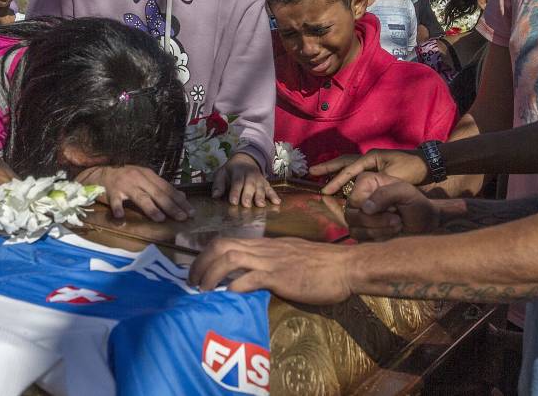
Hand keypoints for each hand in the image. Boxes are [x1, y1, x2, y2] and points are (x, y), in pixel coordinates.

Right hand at [76, 165, 195, 221]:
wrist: (102, 172)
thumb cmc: (127, 177)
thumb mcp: (146, 179)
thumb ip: (162, 187)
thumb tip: (182, 196)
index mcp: (149, 175)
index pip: (168, 188)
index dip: (180, 200)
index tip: (191, 211)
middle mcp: (139, 178)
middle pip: (158, 193)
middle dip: (171, 206)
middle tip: (182, 217)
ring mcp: (125, 184)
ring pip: (140, 197)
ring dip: (150, 208)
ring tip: (160, 218)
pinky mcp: (111, 191)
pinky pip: (115, 201)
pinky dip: (117, 209)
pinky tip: (120, 217)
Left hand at [189, 236, 353, 302]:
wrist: (345, 266)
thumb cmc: (322, 265)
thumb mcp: (291, 257)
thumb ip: (272, 264)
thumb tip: (254, 277)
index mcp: (266, 245)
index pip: (228, 241)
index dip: (208, 254)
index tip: (198, 269)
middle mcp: (264, 249)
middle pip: (221, 246)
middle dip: (201, 262)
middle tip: (192, 281)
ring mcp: (271, 261)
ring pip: (230, 258)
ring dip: (211, 273)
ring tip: (202, 289)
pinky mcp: (280, 276)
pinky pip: (251, 277)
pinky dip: (235, 286)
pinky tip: (228, 295)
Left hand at [212, 153, 281, 207]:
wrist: (245, 159)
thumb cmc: (231, 170)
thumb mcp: (222, 173)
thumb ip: (218, 184)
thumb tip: (215, 196)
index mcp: (238, 172)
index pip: (236, 182)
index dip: (235, 192)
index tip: (233, 202)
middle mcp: (249, 175)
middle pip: (249, 185)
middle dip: (248, 195)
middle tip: (246, 205)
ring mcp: (259, 179)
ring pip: (260, 187)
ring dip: (260, 196)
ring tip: (261, 205)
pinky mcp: (265, 183)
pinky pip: (270, 189)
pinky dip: (274, 195)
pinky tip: (277, 202)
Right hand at [315, 148, 428, 193]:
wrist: (428, 165)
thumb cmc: (413, 169)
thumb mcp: (395, 177)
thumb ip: (378, 184)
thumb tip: (362, 193)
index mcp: (371, 157)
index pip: (348, 170)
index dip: (335, 181)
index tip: (324, 190)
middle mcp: (369, 158)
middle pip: (343, 162)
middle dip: (327, 167)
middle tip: (311, 171)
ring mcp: (372, 163)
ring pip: (348, 166)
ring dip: (334, 170)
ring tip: (320, 174)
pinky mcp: (376, 170)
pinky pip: (355, 172)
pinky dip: (345, 176)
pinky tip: (340, 183)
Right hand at [344, 172, 439, 240]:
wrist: (423, 220)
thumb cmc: (415, 202)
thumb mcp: (405, 193)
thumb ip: (385, 195)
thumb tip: (365, 208)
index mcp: (366, 182)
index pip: (355, 199)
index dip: (373, 209)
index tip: (394, 208)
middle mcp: (358, 197)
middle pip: (351, 215)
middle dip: (377, 221)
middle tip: (397, 220)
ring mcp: (357, 214)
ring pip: (354, 228)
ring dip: (378, 230)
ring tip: (397, 225)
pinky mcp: (360, 229)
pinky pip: (358, 237)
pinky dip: (376, 237)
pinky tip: (390, 232)